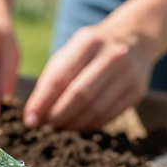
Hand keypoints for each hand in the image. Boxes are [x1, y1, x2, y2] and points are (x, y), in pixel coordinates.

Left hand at [23, 24, 153, 130]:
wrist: (135, 38)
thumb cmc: (92, 49)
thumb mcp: (72, 50)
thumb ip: (52, 78)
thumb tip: (35, 113)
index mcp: (89, 41)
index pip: (60, 76)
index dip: (43, 101)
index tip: (30, 119)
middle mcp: (112, 55)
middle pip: (79, 95)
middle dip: (58, 115)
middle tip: (44, 127)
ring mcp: (128, 74)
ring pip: (96, 109)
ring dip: (73, 124)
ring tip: (59, 128)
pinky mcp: (137, 91)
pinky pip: (109, 115)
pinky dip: (90, 125)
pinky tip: (78, 127)